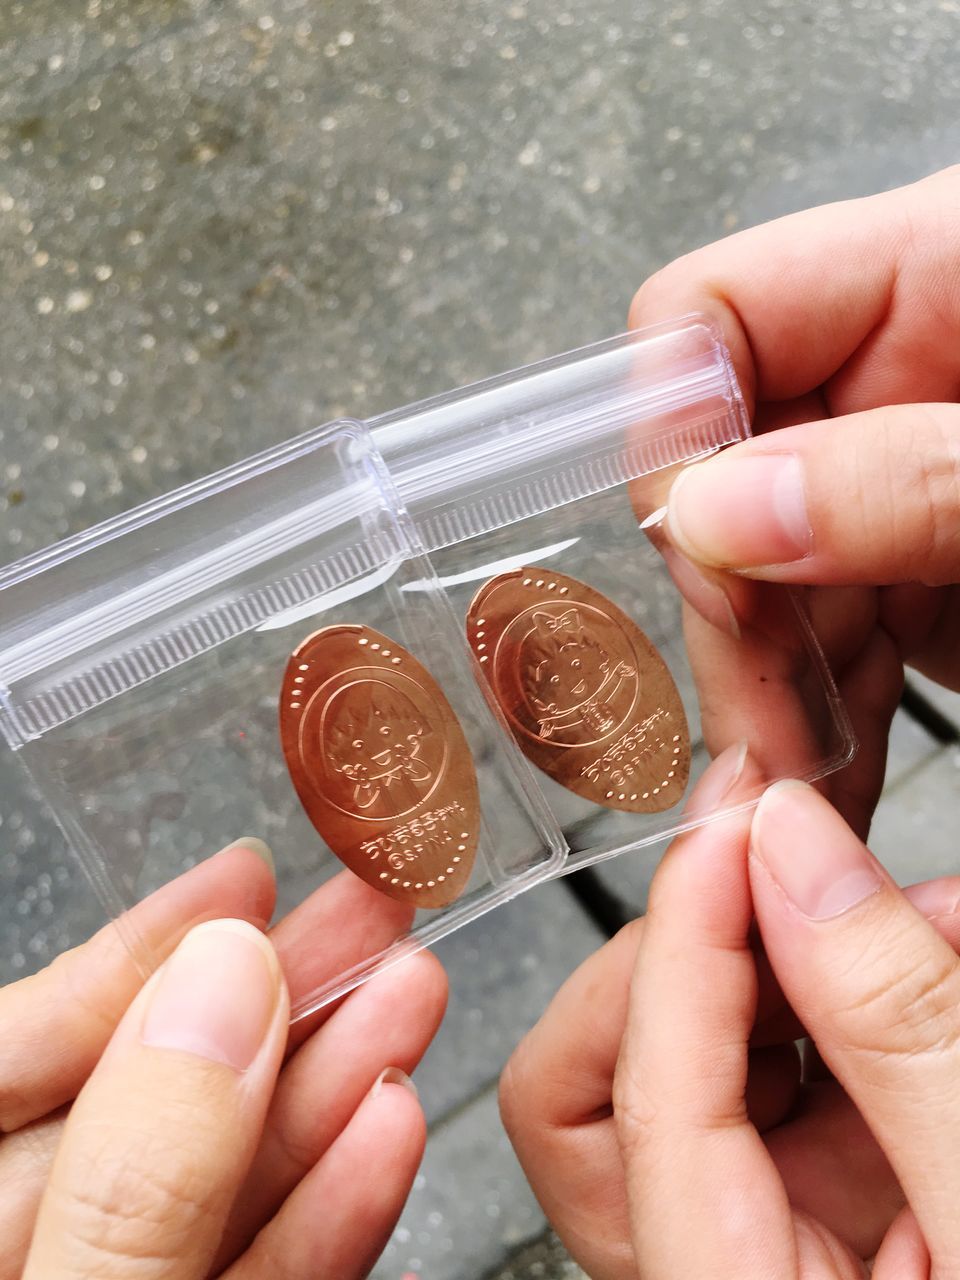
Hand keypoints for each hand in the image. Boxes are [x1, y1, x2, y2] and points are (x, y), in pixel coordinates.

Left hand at [1, 839, 446, 1278]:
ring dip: (328, 1088)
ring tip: (409, 992)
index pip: (8, 1065)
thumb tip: (219, 983)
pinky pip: (259, 1273)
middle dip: (266, 1006)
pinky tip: (391, 1119)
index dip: (126, 962)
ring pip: (218, 1184)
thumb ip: (137, 1179)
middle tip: (365, 916)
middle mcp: (31, 1260)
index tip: (238, 884)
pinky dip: (333, 1204)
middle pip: (142, 1106)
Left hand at [501, 749, 959, 1276]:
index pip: (642, 1091)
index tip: (747, 817)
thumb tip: (796, 857)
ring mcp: (781, 1252)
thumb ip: (908, 1036)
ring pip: (712, 1066)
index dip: (687, 927)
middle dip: (715, 956)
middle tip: (814, 873)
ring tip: (934, 922)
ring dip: (806, 969)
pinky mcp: (843, 1225)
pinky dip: (871, 1014)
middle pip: (612, 1084)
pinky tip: (944, 964)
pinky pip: (811, 1090)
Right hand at [631, 163, 959, 839]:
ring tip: (787, 797)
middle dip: (731, 614)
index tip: (711, 556)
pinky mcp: (925, 565)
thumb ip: (914, 480)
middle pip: (725, 475)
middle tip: (761, 740)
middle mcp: (902, 377)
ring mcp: (907, 478)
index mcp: (940, 275)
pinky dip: (817, 712)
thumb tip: (720, 510)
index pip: (714, 315)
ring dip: (768, 690)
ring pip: (761, 576)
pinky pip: (824, 632)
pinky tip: (818, 780)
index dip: (684, 430)